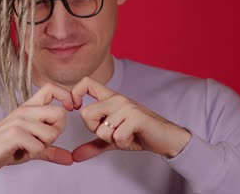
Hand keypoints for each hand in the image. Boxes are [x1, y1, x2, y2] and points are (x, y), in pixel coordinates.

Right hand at [0, 83, 73, 179]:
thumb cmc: (4, 148)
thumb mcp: (31, 146)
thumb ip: (51, 150)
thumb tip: (70, 159)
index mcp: (29, 107)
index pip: (51, 88)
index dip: (66, 96)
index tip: (70, 109)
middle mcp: (25, 110)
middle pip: (60, 113)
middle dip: (58, 131)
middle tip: (43, 140)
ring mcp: (19, 120)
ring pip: (52, 133)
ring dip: (44, 146)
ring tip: (28, 147)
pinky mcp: (15, 133)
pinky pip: (40, 147)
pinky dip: (34, 154)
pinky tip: (21, 152)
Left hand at [71, 77, 191, 161]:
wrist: (165, 138)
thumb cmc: (138, 134)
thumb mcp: (112, 139)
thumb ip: (93, 145)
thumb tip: (74, 156)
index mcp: (109, 98)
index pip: (86, 83)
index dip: (74, 94)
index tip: (76, 108)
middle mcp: (116, 99)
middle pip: (85, 113)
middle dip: (94, 130)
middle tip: (111, 132)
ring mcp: (126, 106)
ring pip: (100, 129)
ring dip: (112, 139)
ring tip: (126, 134)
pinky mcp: (136, 117)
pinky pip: (116, 136)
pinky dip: (123, 143)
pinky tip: (133, 137)